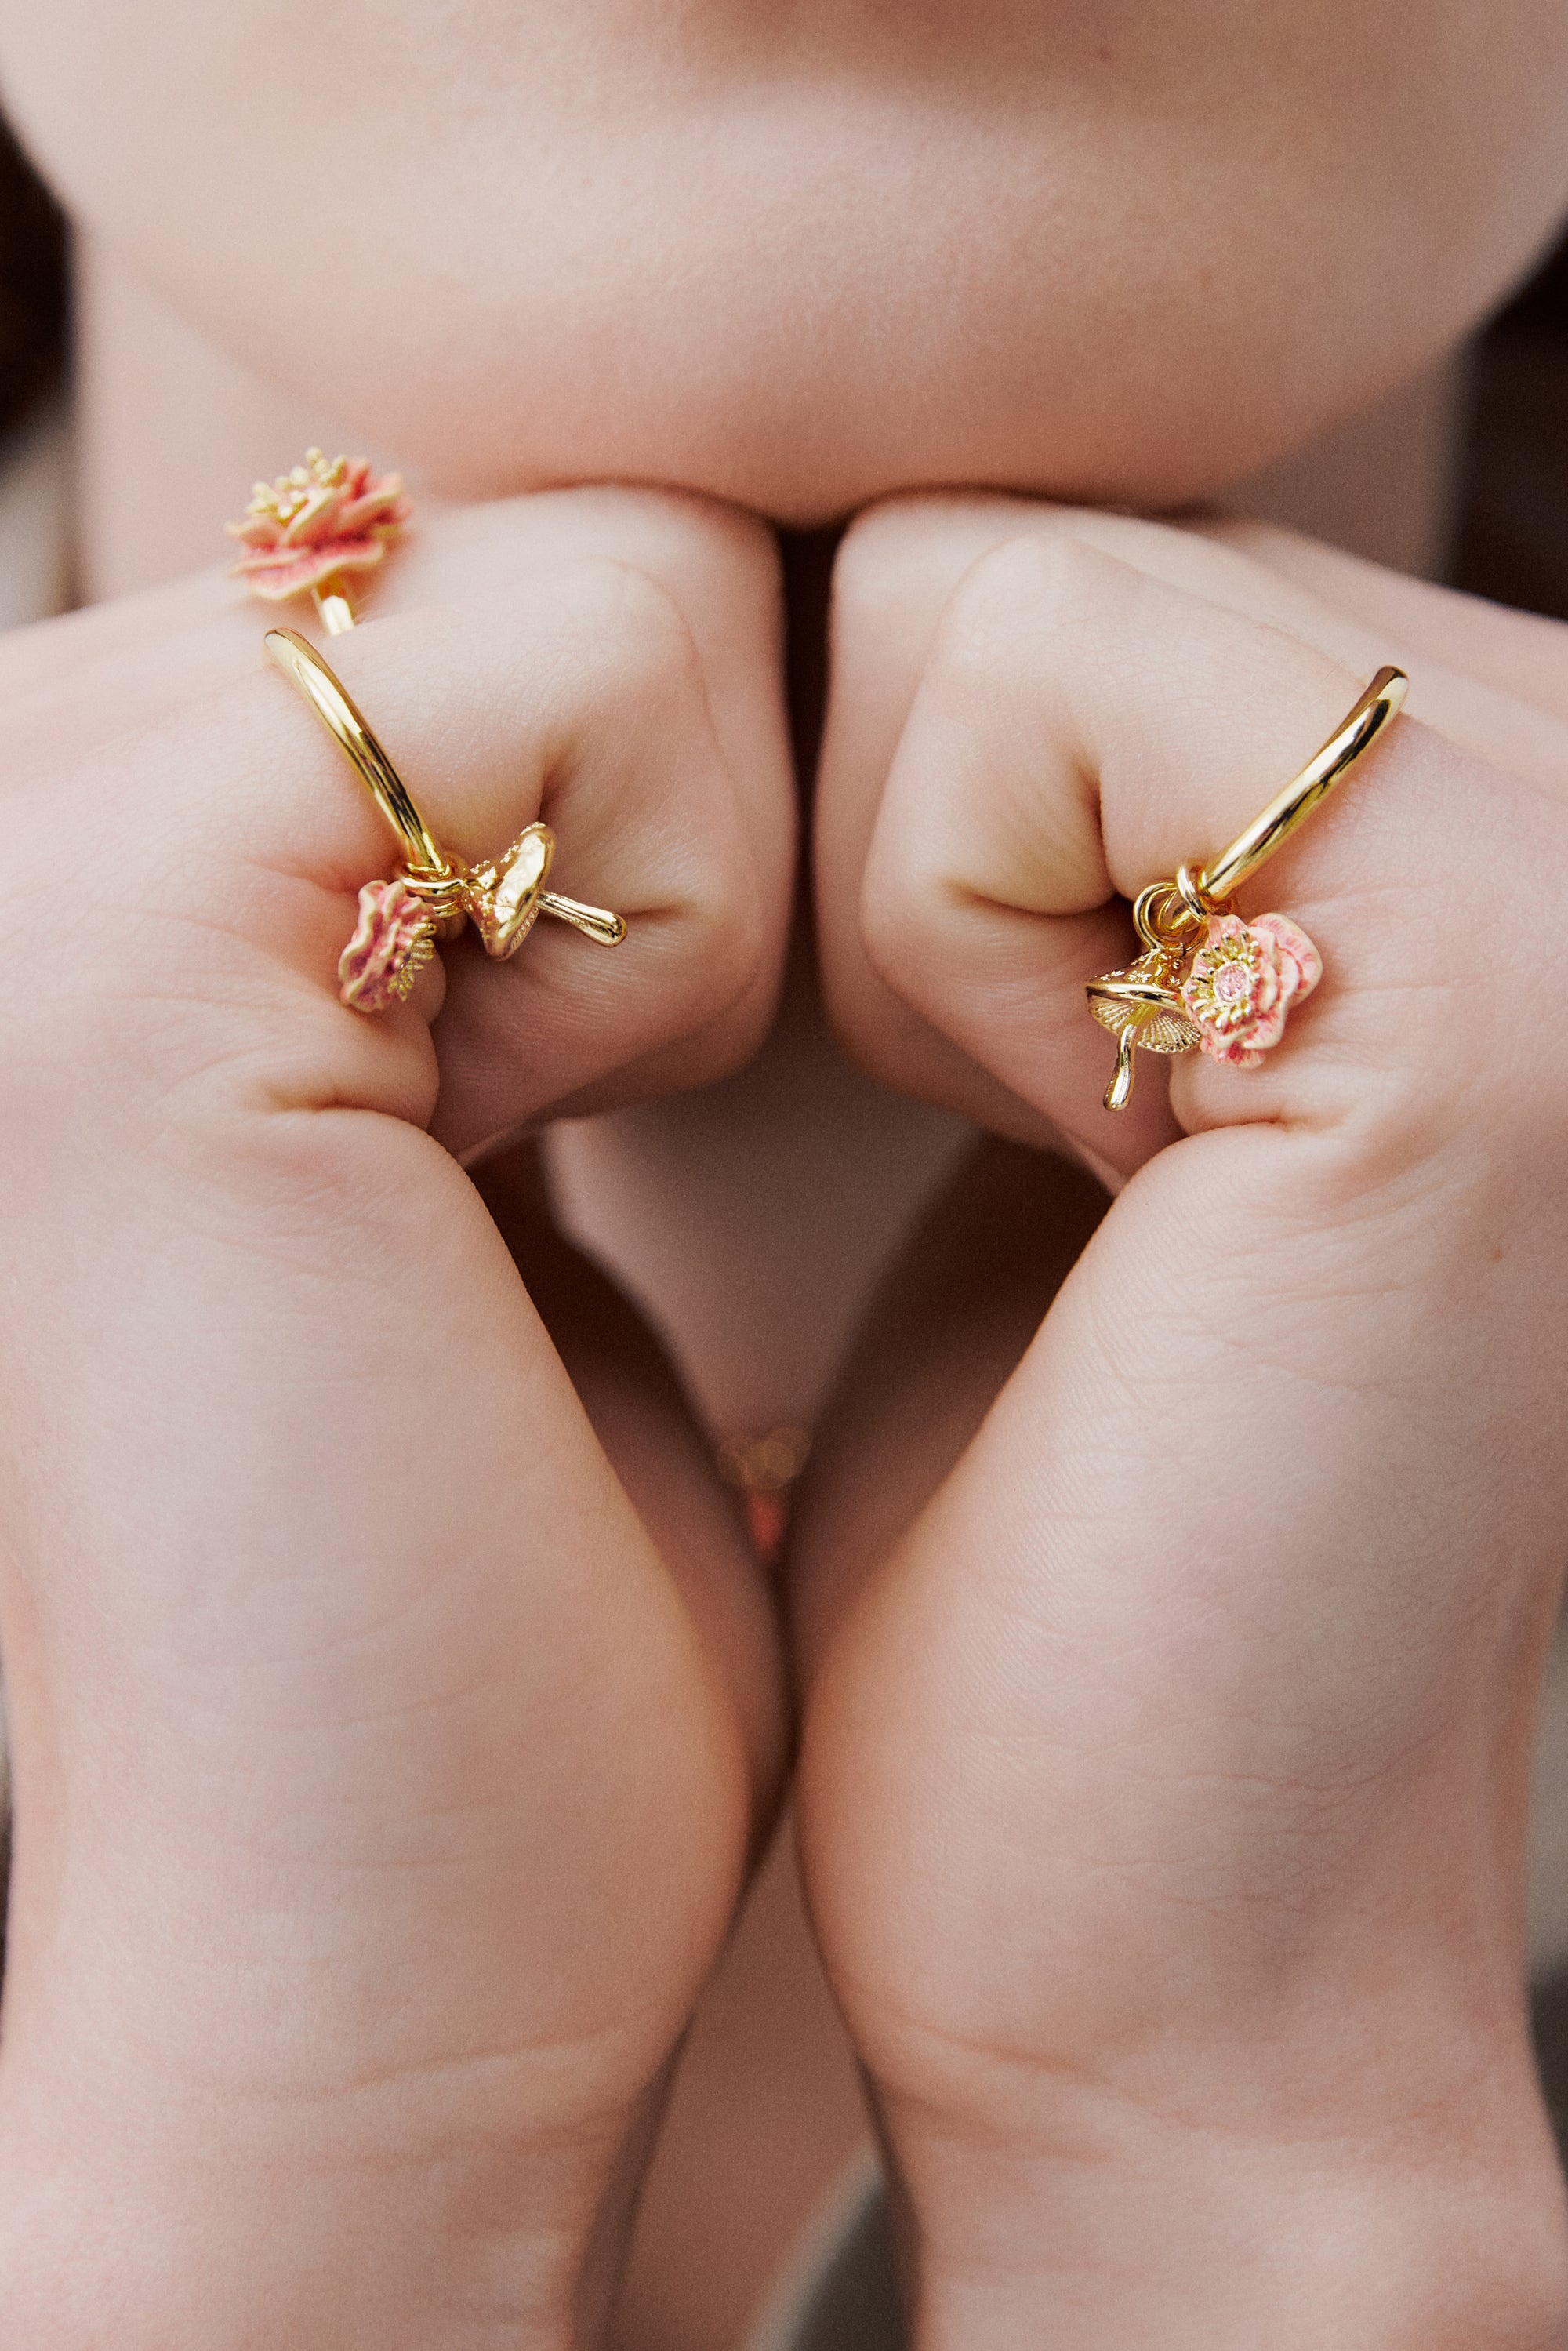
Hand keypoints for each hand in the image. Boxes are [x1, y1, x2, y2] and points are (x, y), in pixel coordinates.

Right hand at [0, 488, 791, 2347]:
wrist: (366, 1998)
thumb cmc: (466, 1639)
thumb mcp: (461, 1176)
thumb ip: (462, 905)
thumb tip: (565, 672)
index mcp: (57, 859)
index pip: (480, 583)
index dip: (626, 840)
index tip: (555, 1113)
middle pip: (548, 539)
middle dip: (632, 851)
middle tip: (522, 1163)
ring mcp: (9, 835)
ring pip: (619, 578)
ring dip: (668, 897)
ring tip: (498, 1181)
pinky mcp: (114, 928)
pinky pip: (620, 678)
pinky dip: (683, 945)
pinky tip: (513, 1173)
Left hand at [794, 498, 1567, 2344]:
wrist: (1161, 1952)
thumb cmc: (1053, 1554)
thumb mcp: (1057, 1096)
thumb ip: (1072, 826)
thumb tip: (934, 572)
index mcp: (1510, 823)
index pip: (1064, 558)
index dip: (920, 838)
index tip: (1023, 1115)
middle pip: (1017, 538)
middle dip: (918, 861)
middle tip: (1060, 1167)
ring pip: (982, 577)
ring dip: (907, 914)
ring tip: (1084, 1182)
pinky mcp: (1490, 976)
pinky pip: (1002, 683)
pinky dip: (923, 955)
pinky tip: (1086, 1184)